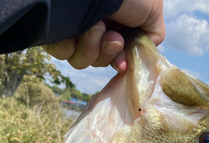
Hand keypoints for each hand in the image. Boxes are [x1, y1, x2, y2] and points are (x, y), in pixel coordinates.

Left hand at [43, 0, 164, 72]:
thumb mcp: (152, 10)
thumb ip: (153, 34)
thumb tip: (145, 53)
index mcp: (114, 22)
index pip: (113, 55)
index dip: (118, 62)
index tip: (122, 65)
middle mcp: (93, 25)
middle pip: (98, 60)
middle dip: (106, 53)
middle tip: (111, 37)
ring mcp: (73, 28)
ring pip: (81, 60)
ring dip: (91, 47)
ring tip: (95, 26)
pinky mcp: (54, 30)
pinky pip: (61, 52)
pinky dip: (70, 45)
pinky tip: (79, 27)